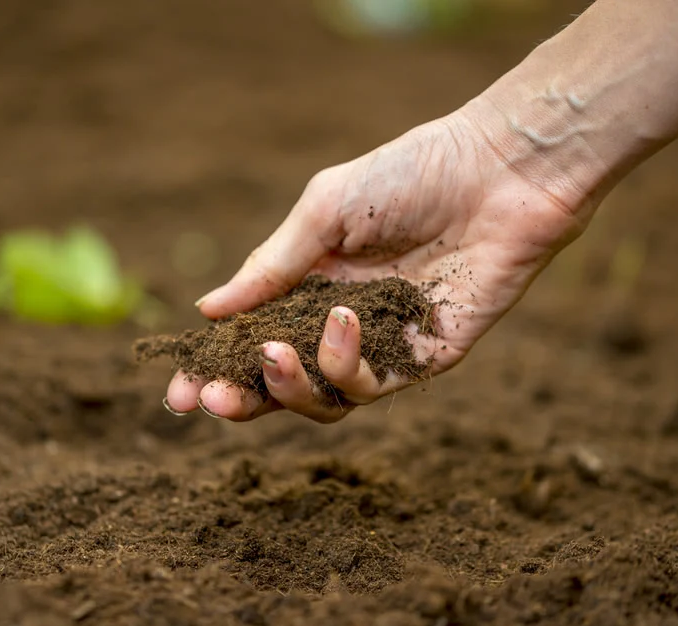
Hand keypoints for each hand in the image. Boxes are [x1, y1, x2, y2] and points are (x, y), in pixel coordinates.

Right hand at [165, 110, 592, 421]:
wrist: (498, 172)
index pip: (251, 339)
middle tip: (213, 400)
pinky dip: (344, 363)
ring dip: (289, 386)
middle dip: (242, 399)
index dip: (214, 368)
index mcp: (308, 285)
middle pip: (280, 384)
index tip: (179, 389)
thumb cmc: (411, 175)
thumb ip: (270, 266)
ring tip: (275, 350)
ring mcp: (381, 345)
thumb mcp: (324, 211)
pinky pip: (372, 386)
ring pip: (322, 399)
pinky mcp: (423, 359)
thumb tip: (207, 310)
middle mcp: (339, 323)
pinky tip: (342, 320)